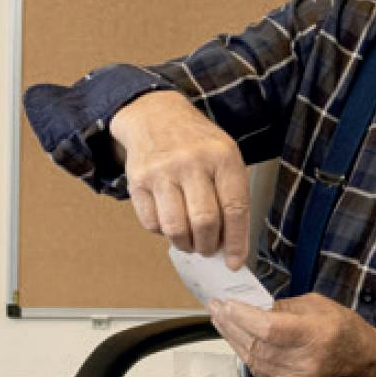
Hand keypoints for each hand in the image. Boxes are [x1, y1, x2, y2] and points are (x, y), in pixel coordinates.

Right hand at [107, 91, 252, 266]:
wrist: (155, 115)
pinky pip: (151, 223)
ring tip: (190, 241)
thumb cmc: (196, 142)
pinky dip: (163, 232)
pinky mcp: (138, 181)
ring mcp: (162, 171)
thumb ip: (230, 196)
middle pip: (204, 222)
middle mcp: (192, 162)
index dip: (237, 242)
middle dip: (208, 246)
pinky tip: (170, 221)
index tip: (235, 262)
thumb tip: (231, 245)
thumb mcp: (224, 156)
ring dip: (185, 244)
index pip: (234, 209)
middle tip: (208, 248)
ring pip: (176, 228)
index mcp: (222, 157)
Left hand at [209, 294, 375, 376]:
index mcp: (314, 335)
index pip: (268, 328)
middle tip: (217, 308)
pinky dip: (244, 353)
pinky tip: (237, 339)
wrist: (365, 360)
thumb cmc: (345, 330)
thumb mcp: (316, 305)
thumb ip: (282, 307)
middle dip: (230, 324)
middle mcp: (305, 361)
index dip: (242, 316)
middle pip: (256, 344)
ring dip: (232, 338)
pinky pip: (258, 370)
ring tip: (221, 320)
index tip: (227, 303)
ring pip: (252, 358)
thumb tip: (252, 307)